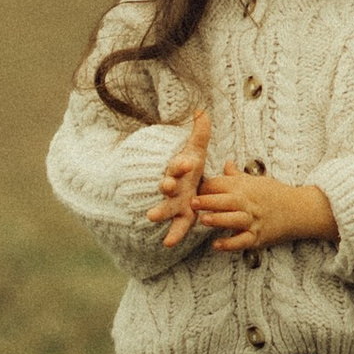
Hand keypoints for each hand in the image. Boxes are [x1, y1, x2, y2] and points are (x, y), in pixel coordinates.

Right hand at [146, 105, 214, 250]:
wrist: (179, 183)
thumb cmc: (188, 165)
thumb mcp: (195, 149)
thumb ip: (200, 132)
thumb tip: (200, 110)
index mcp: (177, 169)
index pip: (177, 165)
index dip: (180, 164)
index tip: (186, 163)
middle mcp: (173, 186)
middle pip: (167, 185)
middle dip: (166, 186)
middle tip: (165, 186)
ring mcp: (174, 202)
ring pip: (166, 206)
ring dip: (160, 211)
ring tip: (152, 217)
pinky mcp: (180, 216)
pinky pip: (177, 226)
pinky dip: (173, 234)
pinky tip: (169, 243)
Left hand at [190, 168, 339, 251]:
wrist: (299, 209)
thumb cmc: (274, 193)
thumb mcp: (256, 180)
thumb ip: (236, 175)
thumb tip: (226, 163)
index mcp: (245, 187)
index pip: (222, 184)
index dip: (206, 187)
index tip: (193, 190)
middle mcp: (248, 203)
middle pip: (227, 201)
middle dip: (209, 201)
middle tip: (193, 203)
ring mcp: (254, 220)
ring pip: (235, 220)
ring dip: (219, 220)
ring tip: (204, 221)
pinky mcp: (258, 236)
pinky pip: (243, 241)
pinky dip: (230, 244)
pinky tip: (216, 245)